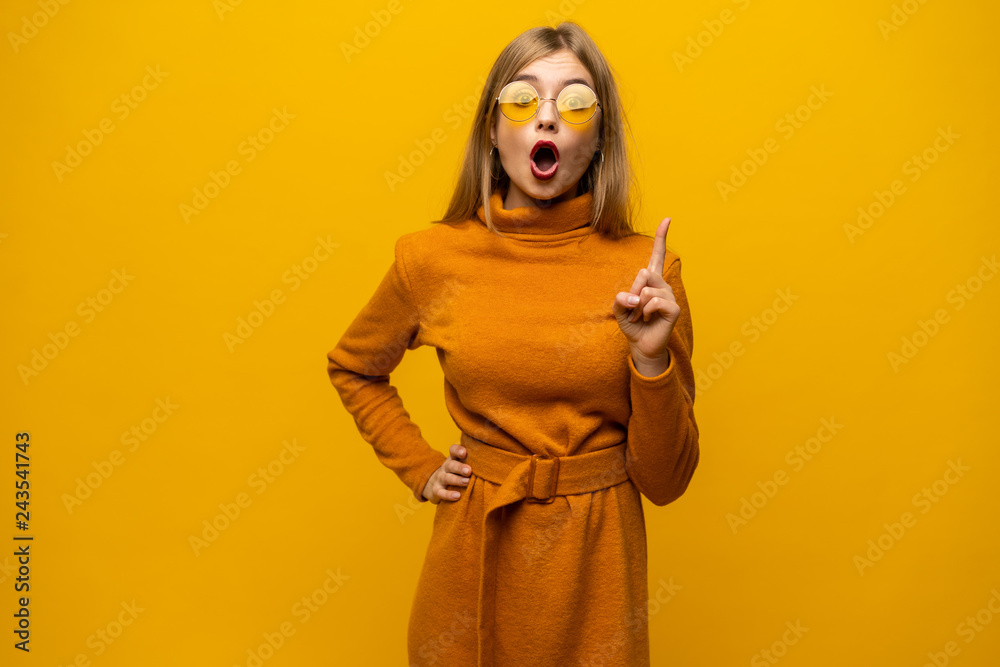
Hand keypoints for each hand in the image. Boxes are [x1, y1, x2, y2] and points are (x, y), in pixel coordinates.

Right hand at [422, 444, 472, 503]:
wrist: (436, 483)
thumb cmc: (457, 473)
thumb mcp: (463, 465)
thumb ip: (475, 462)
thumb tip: (496, 460)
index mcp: (453, 459)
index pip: (453, 450)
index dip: (458, 450)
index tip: (465, 452)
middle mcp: (446, 467)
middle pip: (451, 464)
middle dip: (460, 467)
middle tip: (469, 470)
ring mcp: (440, 478)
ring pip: (447, 478)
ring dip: (457, 480)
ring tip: (467, 482)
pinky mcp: (436, 490)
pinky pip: (440, 492)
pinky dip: (448, 494)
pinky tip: (457, 496)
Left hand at [613, 217, 680, 368]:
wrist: (641, 345)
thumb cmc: (632, 325)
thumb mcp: (619, 309)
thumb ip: (620, 298)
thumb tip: (636, 297)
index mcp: (651, 281)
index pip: (657, 256)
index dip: (661, 238)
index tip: (667, 219)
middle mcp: (663, 285)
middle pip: (643, 273)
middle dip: (633, 291)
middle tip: (634, 308)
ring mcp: (670, 296)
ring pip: (646, 290)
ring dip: (637, 306)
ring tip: (641, 316)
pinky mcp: (674, 308)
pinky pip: (653, 302)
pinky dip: (645, 312)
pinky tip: (648, 319)